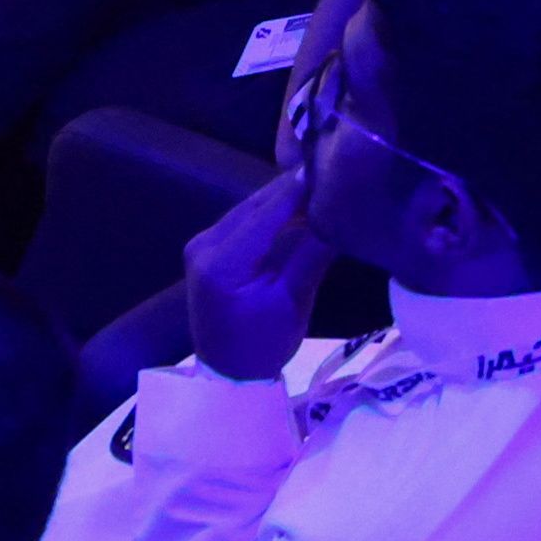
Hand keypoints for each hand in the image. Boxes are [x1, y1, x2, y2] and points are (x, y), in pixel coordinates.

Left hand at [180, 167, 331, 384]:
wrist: (228, 374)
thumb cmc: (263, 345)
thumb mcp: (293, 301)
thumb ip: (312, 254)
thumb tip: (338, 214)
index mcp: (223, 261)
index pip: (267, 213)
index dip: (299, 189)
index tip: (330, 166)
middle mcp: (204, 244)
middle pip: (255, 205)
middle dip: (292, 190)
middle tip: (331, 172)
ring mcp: (201, 244)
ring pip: (249, 209)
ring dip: (282, 199)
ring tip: (320, 187)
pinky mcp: (206, 248)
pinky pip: (242, 221)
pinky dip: (270, 214)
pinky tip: (297, 209)